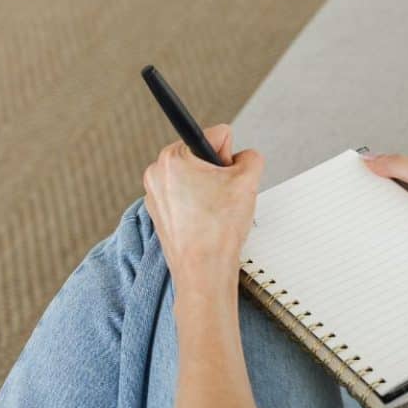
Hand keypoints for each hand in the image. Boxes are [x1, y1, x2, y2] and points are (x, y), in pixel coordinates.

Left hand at [143, 125, 263, 294]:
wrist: (203, 271)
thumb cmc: (218, 230)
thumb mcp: (248, 181)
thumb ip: (251, 157)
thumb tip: (245, 157)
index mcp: (173, 157)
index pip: (216, 135)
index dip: (231, 157)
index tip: (228, 179)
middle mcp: (157, 172)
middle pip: (203, 156)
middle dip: (218, 174)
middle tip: (223, 199)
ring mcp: (155, 194)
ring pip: (196, 178)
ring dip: (210, 190)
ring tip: (215, 214)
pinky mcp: (160, 213)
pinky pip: (187, 197)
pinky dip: (199, 206)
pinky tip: (206, 223)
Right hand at [363, 153, 407, 288]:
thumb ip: (398, 165)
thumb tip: (370, 157)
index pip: (393, 178)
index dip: (374, 185)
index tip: (352, 193)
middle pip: (397, 206)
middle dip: (382, 213)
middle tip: (360, 221)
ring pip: (407, 228)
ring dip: (397, 233)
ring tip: (378, 239)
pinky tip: (402, 251)